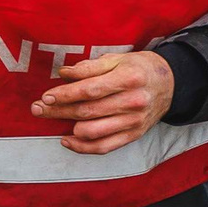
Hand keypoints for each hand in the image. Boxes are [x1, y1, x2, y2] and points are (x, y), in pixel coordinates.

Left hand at [33, 50, 173, 152]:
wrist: (171, 84)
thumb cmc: (138, 68)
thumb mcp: (117, 59)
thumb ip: (89, 66)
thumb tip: (63, 73)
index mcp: (128, 78)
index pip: (90, 89)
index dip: (65, 94)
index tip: (46, 95)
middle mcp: (133, 102)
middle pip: (88, 111)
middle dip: (58, 110)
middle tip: (37, 108)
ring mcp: (134, 122)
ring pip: (93, 131)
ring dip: (66, 128)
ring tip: (50, 118)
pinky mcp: (134, 135)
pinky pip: (104, 147)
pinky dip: (82, 147)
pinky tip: (66, 140)